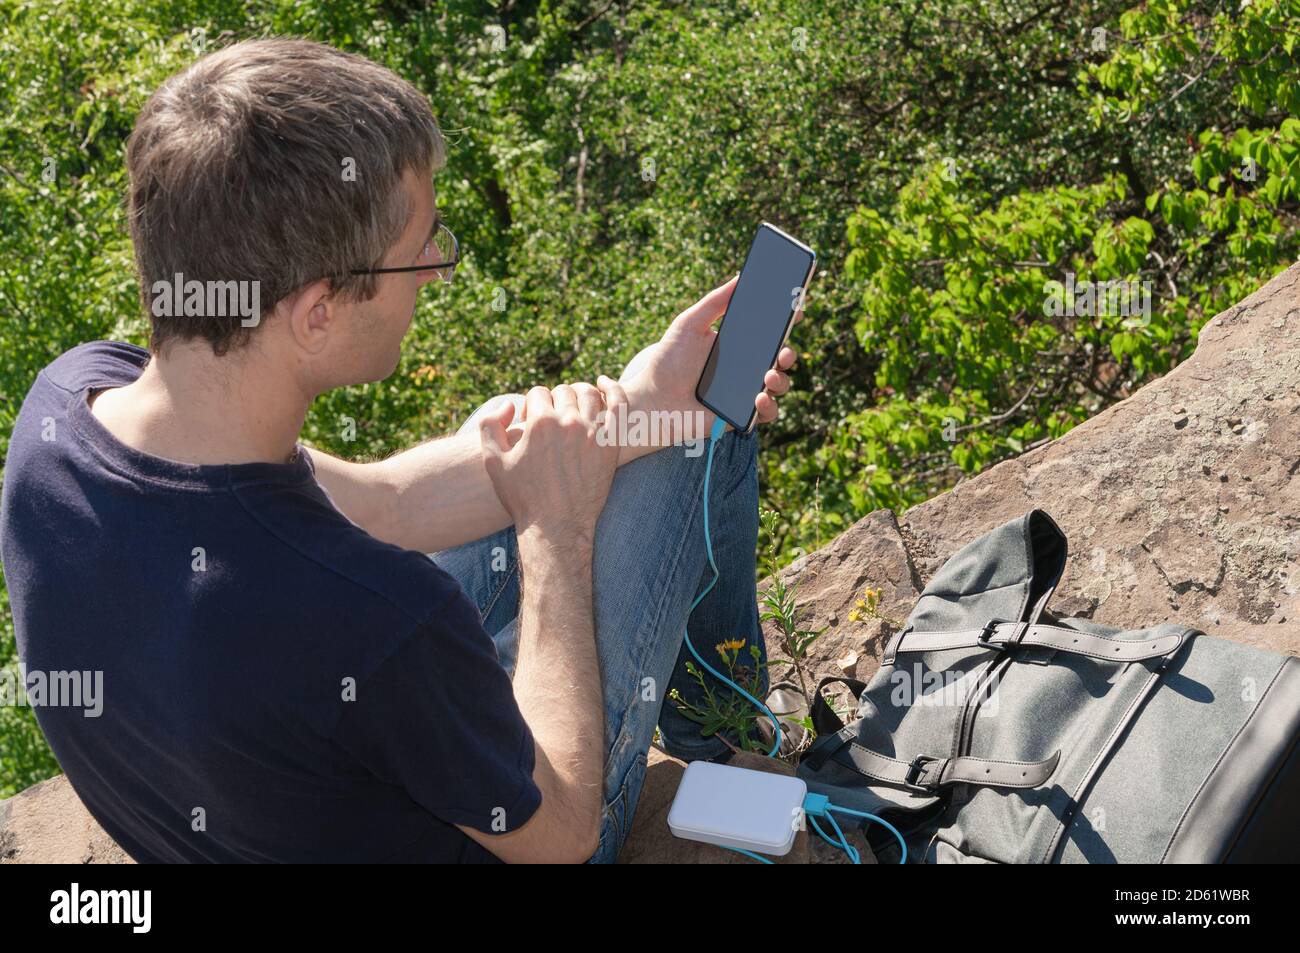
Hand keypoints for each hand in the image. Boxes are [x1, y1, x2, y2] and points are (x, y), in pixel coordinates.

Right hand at [479, 379, 627, 542]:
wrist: (555, 527)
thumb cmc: (522, 496)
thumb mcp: (492, 461)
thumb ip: (490, 424)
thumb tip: (509, 404)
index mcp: (540, 422)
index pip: (537, 394)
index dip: (530, 406)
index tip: (530, 422)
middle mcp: (569, 422)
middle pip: (562, 391)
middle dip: (553, 401)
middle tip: (550, 421)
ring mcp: (594, 432)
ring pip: (588, 394)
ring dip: (578, 394)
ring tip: (572, 408)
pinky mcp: (611, 443)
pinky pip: (619, 405)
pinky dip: (614, 389)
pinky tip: (605, 384)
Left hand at [619, 277, 801, 443]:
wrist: (652, 401)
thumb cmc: (668, 362)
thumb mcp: (688, 324)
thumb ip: (714, 302)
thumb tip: (740, 277)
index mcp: (738, 343)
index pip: (768, 331)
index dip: (786, 320)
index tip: (796, 309)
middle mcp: (746, 367)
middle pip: (780, 357)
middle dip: (788, 352)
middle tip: (783, 351)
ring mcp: (746, 391)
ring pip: (778, 384)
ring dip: (781, 379)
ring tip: (768, 376)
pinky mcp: (741, 415)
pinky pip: (767, 412)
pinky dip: (769, 406)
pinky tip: (758, 398)